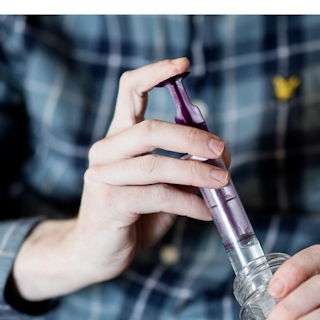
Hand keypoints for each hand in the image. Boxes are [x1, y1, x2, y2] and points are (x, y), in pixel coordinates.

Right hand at [10, 58, 232, 301]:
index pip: (129, 91)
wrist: (96, 254)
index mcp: (118, 138)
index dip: (155, 72)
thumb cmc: (132, 216)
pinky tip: (206, 213)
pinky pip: (157, 197)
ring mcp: (103, 177)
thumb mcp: (163, 186)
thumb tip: (221, 150)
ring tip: (223, 183)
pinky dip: (190, 204)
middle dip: (191, 138)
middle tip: (221, 150)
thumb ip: (185, 165)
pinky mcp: (109, 204)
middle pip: (148, 129)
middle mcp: (105, 151)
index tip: (183, 65)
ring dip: (196, 173)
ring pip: (154, 165)